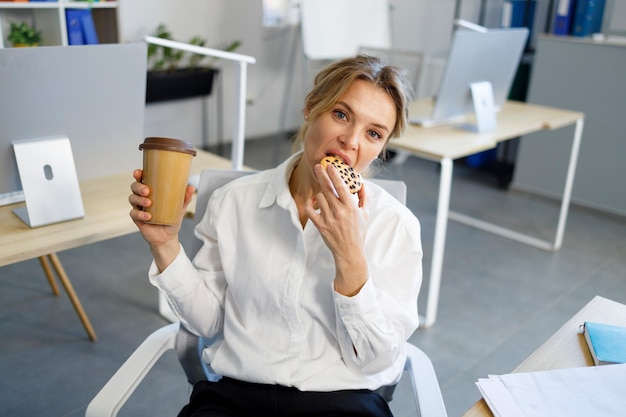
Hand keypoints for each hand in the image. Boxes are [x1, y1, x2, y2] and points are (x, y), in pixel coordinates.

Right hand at [128, 169, 194, 270]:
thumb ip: (185, 198)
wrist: (168, 237)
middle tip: (147, 190)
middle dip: (138, 186)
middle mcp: (143, 198)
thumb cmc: (172, 219)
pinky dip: (140, 214)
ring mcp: (139, 208)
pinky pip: (134, 213)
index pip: (142, 180)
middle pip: (134, 187)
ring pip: (132, 198)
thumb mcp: (180, 208)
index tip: (139, 172)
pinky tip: (148, 216)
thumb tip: (191, 187)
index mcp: (152, 192)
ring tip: (149, 203)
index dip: (138, 174)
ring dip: (139, 199)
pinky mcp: (137, 219)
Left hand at [305, 163, 368, 295]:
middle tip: (318, 166)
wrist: (350, 251)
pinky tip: (313, 200)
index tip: (330, 166)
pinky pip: (310, 210)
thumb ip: (364, 196)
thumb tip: (362, 182)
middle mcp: (339, 211)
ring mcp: (328, 218)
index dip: (334, 174)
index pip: (341, 186)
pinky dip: (309, 203)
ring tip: (323, 193)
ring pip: (319, 197)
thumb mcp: (365, 213)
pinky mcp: (320, 225)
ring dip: (320, 193)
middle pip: (327, 188)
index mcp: (351, 207)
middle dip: (322, 175)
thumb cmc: (358, 232)